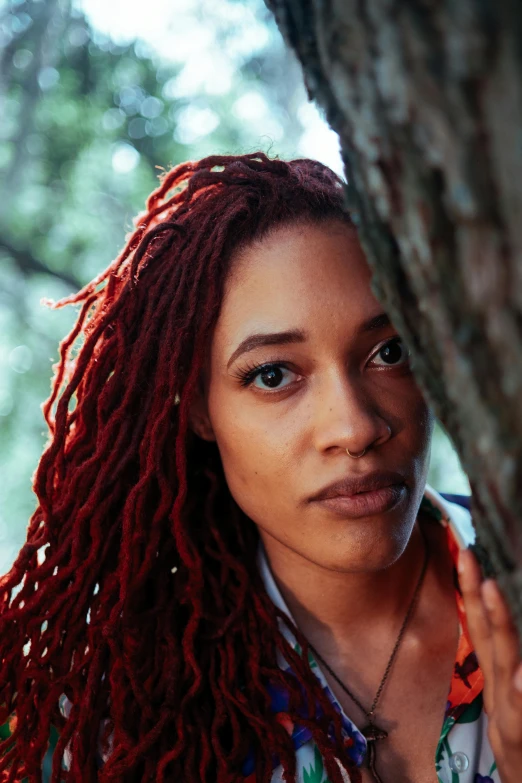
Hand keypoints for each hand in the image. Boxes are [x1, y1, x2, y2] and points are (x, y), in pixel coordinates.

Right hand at [459, 547, 521, 782]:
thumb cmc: (521, 748)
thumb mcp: (512, 702)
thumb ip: (506, 669)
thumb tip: (499, 639)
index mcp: (497, 679)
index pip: (479, 626)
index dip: (468, 589)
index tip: (463, 552)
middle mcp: (500, 690)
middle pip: (486, 635)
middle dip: (473, 593)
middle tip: (467, 555)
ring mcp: (511, 714)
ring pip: (503, 664)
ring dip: (498, 625)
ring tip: (489, 590)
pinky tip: (521, 676)